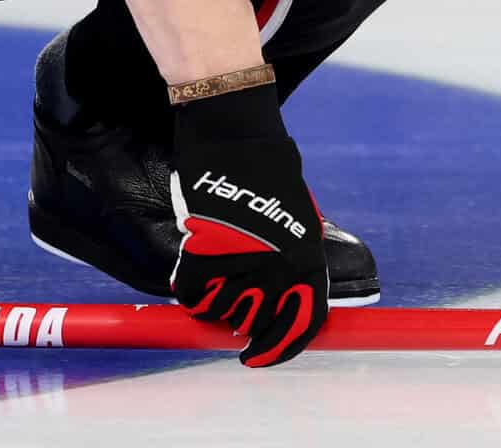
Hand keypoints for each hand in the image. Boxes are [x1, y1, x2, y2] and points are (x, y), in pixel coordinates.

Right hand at [169, 84, 328, 366]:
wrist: (236, 140)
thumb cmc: (271, 179)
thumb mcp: (300, 223)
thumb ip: (296, 265)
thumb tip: (286, 309)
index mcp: (308, 261)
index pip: (301, 326)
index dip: (279, 350)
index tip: (257, 360)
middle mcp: (278, 269)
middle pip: (257, 326)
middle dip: (244, 322)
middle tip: (233, 305)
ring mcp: (241, 263)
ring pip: (222, 312)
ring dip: (218, 301)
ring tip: (220, 269)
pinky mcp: (203, 254)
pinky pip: (193, 294)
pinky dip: (192, 288)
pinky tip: (197, 264)